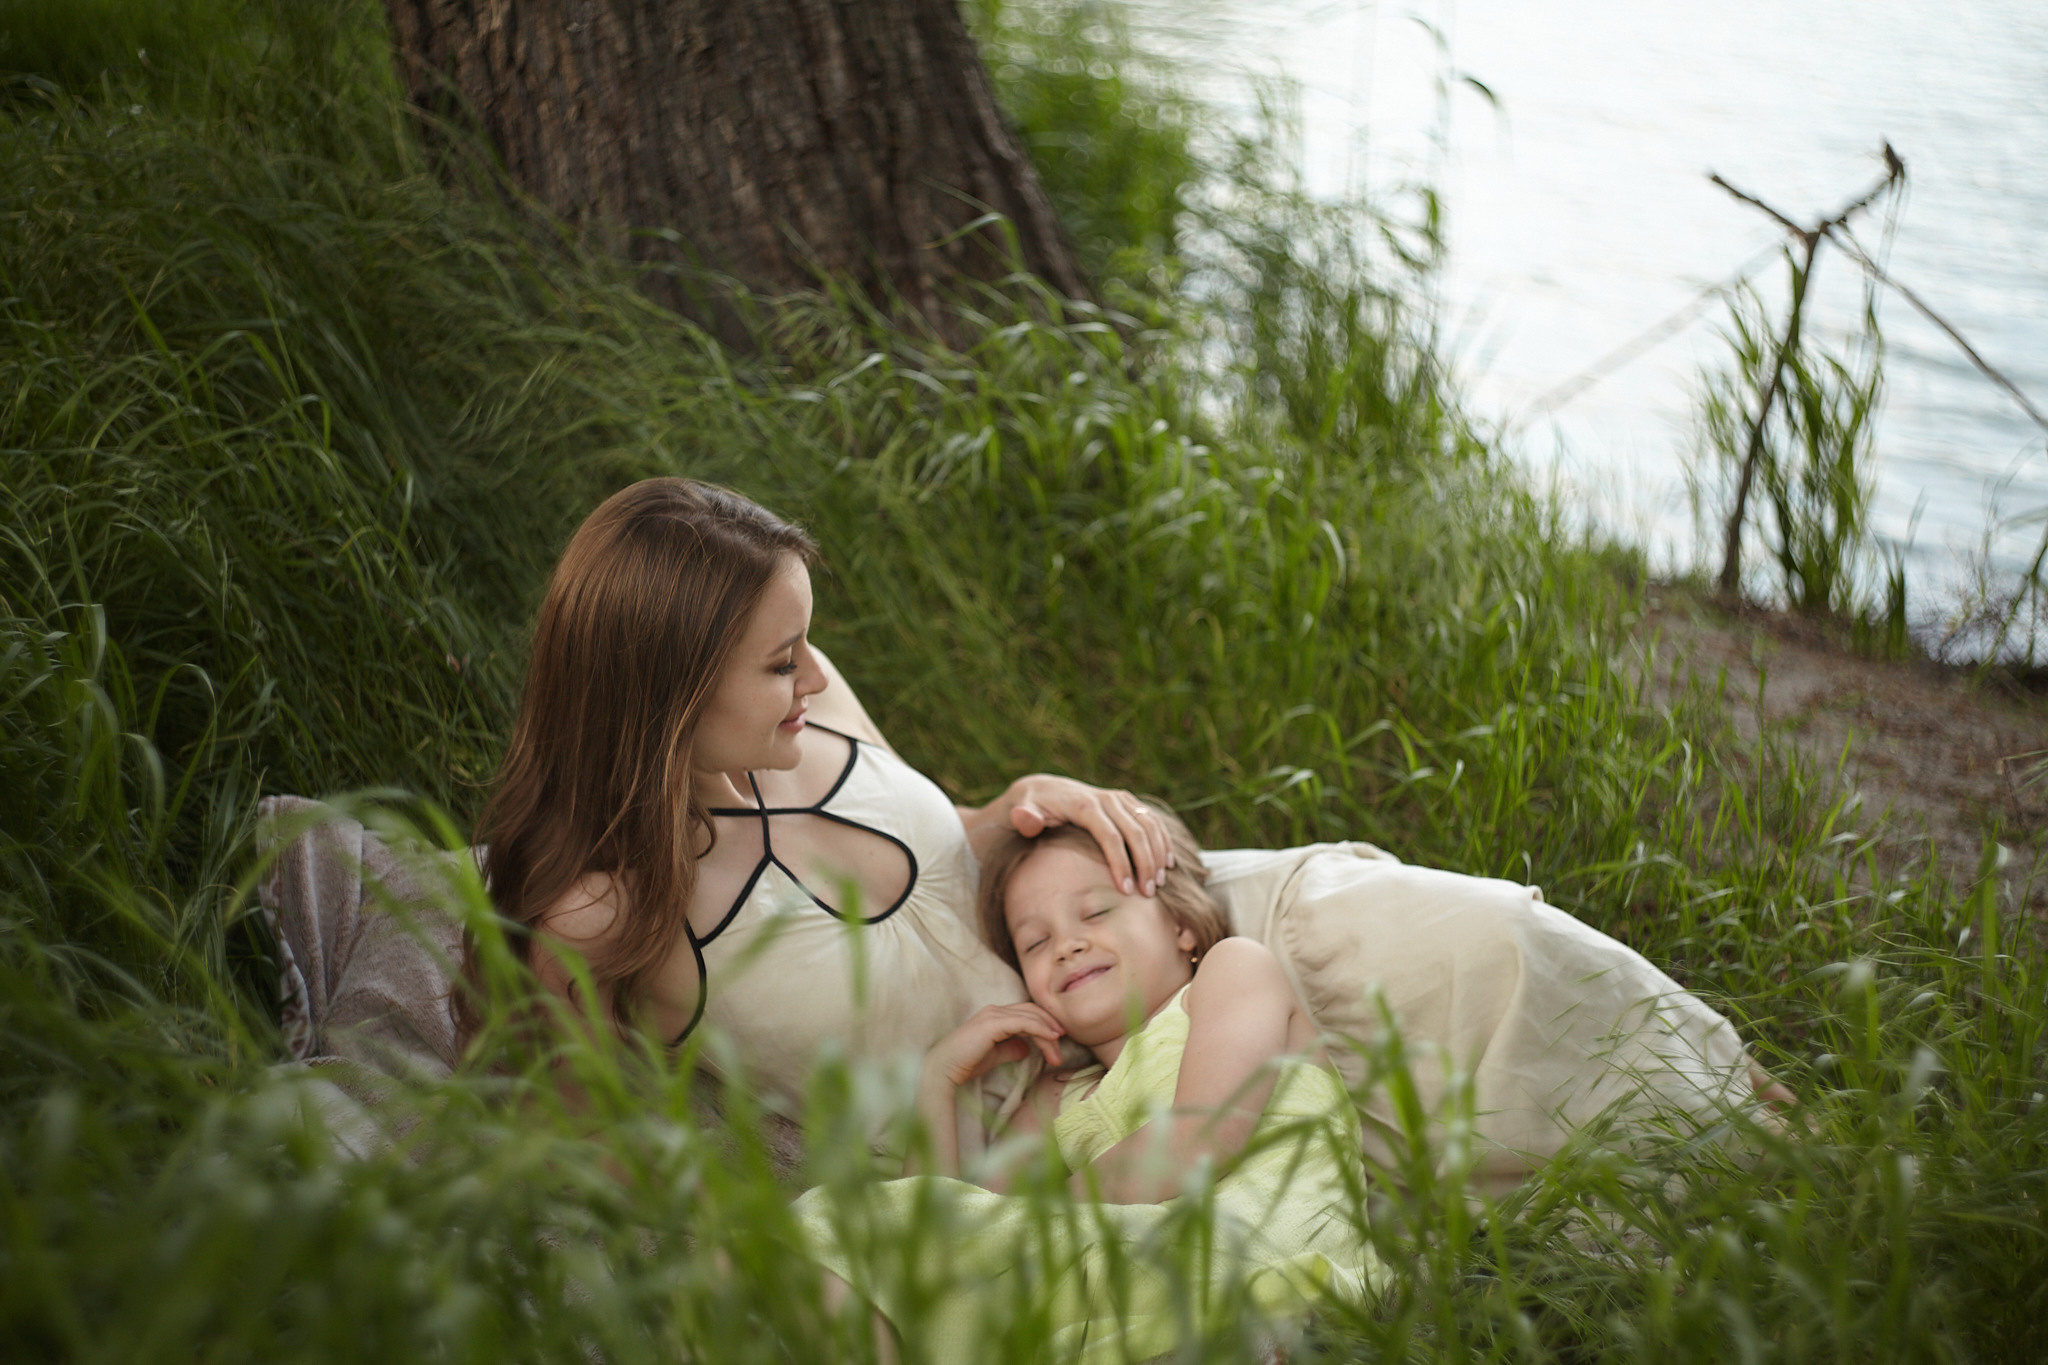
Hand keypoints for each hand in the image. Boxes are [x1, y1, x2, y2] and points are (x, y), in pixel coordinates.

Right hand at [923, 1002, 1066, 1089]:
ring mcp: (993, 1015)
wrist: (944, 1069)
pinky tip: (1051, 1039)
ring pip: (1031, 1017)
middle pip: (1032, 1013)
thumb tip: (1026, 1048)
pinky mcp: (993, 1024)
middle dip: (1051, 1028)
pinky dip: (1041, 1030)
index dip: (1045, 1025)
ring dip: (1048, 1033)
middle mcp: (995, 1010)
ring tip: (1057, 1052)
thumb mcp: (995, 1056)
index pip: (1027, 1014)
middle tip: (1061, 1048)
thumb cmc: (965, 1064)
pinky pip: (1024, 1023)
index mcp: (995, 1016)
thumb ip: (1010, 1049)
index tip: (1058, 1042)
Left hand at [1002, 775, 1173, 896]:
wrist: (1044, 789)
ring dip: (1158, 854)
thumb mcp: (1023, 811)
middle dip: (1145, 865)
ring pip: (1149, 825)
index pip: (1111, 836)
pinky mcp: (1127, 801)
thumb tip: (1024, 818)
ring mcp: (1119, 798)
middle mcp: (1106, 798)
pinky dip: (1163, 840)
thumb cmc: (1032, 808)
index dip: (1121, 863)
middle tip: (1148, 894)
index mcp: (1084, 805)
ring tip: (1159, 884)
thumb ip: (1024, 817)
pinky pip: (1152, 819)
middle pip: (1136, 832)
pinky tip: (1167, 863)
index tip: (1127, 891)